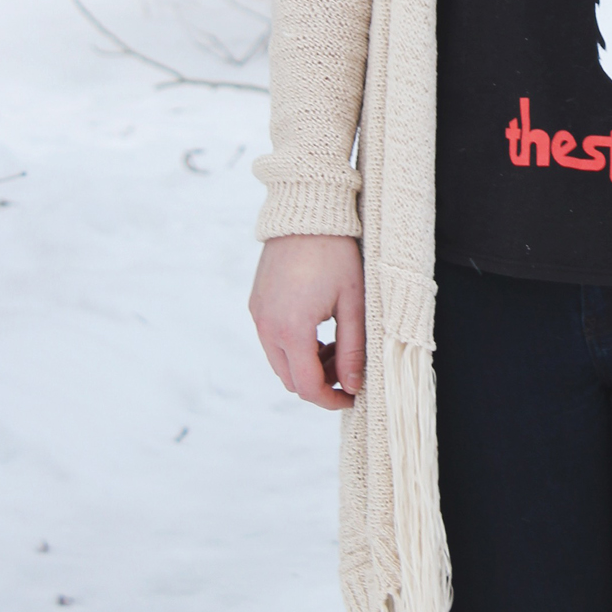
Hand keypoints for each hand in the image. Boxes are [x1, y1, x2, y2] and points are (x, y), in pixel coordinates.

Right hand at [249, 233, 365, 410]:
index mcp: (291, 329)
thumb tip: (354, 385)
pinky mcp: (257, 304)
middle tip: (349, 367)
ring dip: (307, 364)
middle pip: (291, 379)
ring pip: (280, 361)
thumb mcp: (352, 302)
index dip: (331, 400)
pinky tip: (319, 328)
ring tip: (336, 343)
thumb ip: (352, 348)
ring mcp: (258, 315)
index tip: (352, 398)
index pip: (307, 386)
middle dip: (321, 382)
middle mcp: (267, 326)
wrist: (306, 212)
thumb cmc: (335, 253)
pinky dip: (294, 346)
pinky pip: (272, 340)